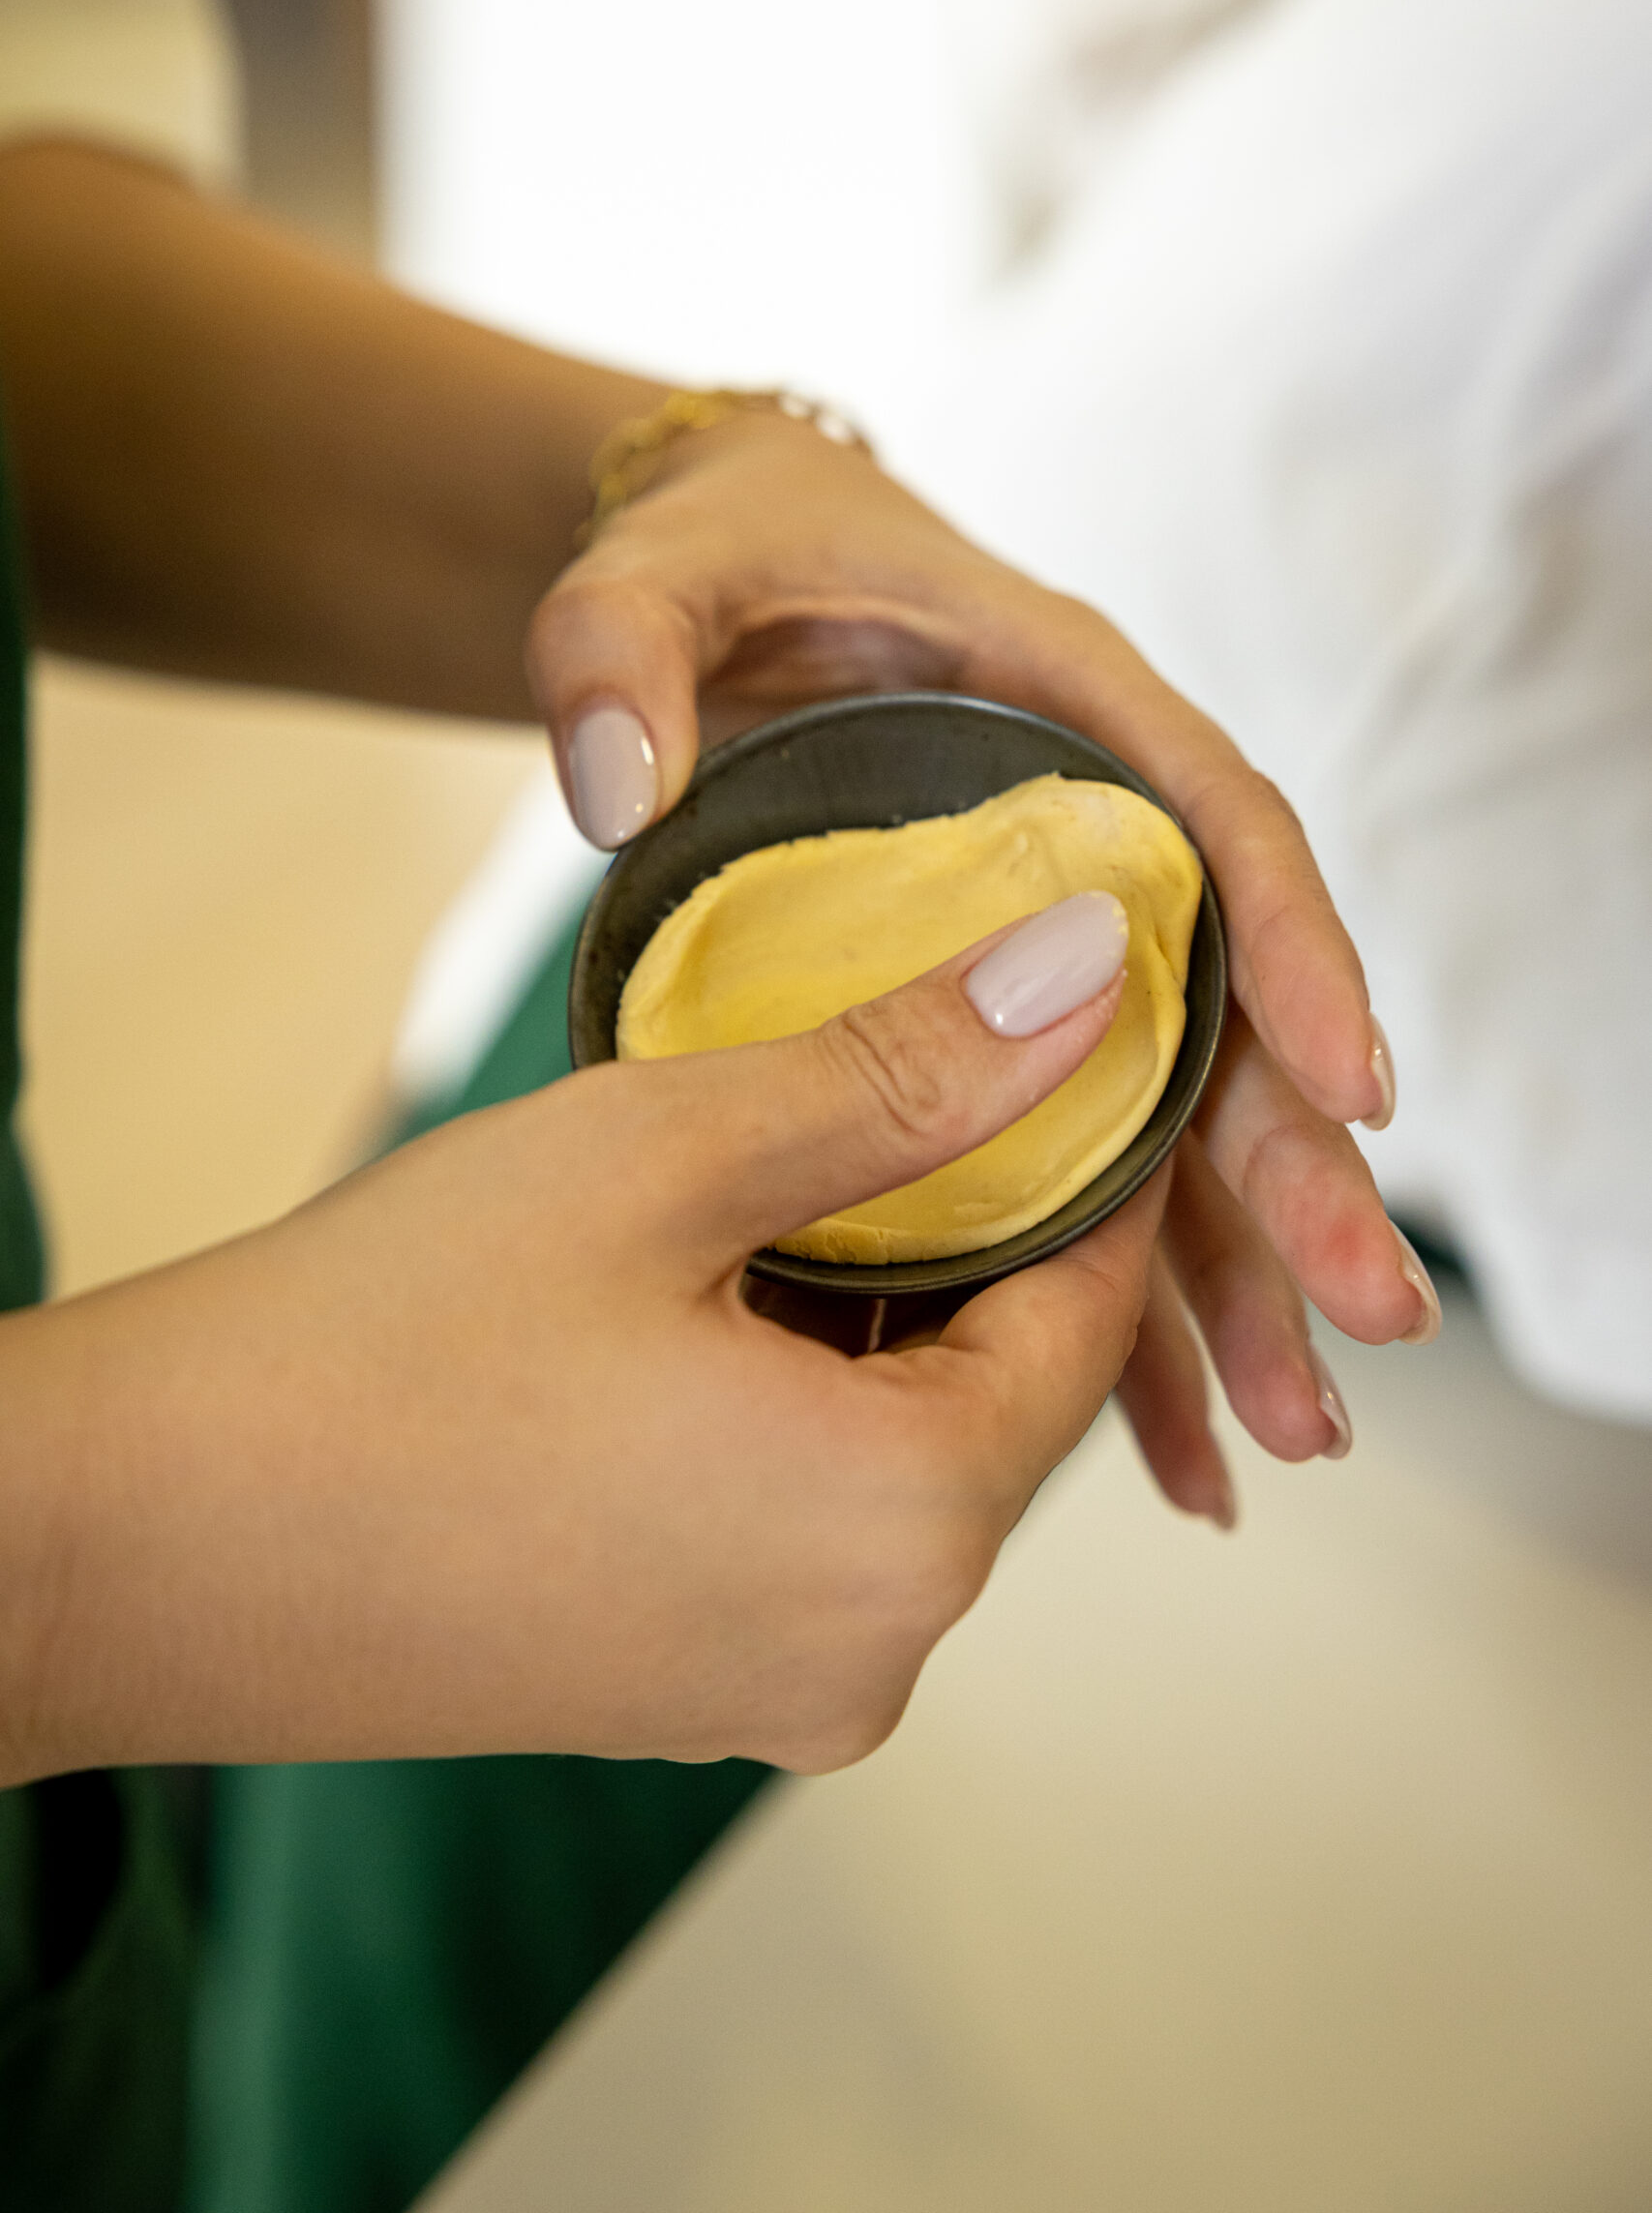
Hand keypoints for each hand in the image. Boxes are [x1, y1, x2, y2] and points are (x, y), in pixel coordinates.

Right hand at [1, 901, 1155, 1783]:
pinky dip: (801, 1404)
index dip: (1089, 1155)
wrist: (124, 1544)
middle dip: (978, 1227)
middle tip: (916, 1068)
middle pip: (1004, 1394)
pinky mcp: (681, 1696)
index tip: (1064, 1038)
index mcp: (903, 1531)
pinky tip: (716, 1300)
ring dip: (881, 1313)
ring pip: (904, 1457)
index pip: (1089, 1312)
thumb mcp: (661, 1157)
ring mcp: (773, 1697)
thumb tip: (1077, 980)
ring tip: (799, 1167)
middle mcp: (872, 1654)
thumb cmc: (371, 1349)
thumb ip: (901, 1072)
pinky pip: (811, 1526)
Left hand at [527, 414, 1440, 1519]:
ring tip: (1285, 1434)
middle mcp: (1094, 837)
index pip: (1212, 817)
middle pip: (1225, 1013)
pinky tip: (1161, 1433)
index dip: (1285, 946)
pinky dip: (1121, 1304)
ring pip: (1174, 1128)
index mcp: (1061, 700)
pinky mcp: (1004, 1032)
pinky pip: (1087, 1176)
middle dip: (1294, 1171)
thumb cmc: (710, 563)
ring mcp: (1059, 947)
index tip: (1343, 1079)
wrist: (706, 592)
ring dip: (1232, 1279)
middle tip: (1366, 1319)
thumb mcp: (648, 582)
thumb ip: (619, 658)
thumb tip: (615, 787)